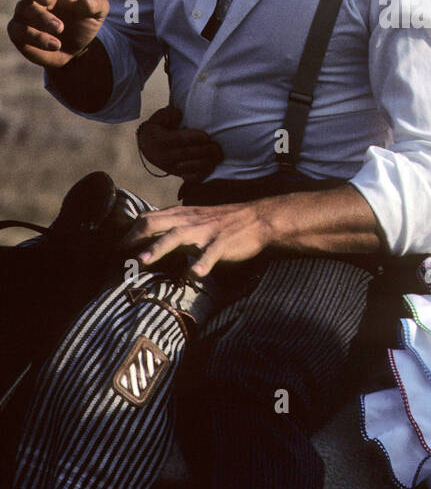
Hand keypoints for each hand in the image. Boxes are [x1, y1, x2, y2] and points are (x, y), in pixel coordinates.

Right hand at [6, 0, 108, 67]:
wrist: (77, 50)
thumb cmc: (84, 24)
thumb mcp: (97, 13)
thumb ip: (95, 4)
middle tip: (48, 0)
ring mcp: (25, 13)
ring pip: (25, 10)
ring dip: (42, 19)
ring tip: (61, 29)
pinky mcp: (18, 31)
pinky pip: (19, 31)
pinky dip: (37, 38)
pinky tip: (55, 44)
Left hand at [121, 200, 273, 276]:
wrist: (258, 218)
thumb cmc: (224, 223)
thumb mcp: (195, 220)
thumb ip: (173, 227)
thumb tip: (148, 239)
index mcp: (181, 215)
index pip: (148, 218)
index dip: (129, 233)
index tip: (114, 249)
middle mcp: (190, 220)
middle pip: (156, 222)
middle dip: (135, 237)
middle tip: (120, 254)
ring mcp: (206, 231)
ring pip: (178, 234)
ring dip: (159, 246)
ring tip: (145, 260)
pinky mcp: (223, 242)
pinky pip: (211, 252)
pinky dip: (203, 262)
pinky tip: (196, 273)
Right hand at [138, 105, 223, 180]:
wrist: (147, 146)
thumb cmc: (158, 128)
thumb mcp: (158, 118)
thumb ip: (167, 114)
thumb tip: (179, 114)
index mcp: (160, 140)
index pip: (178, 140)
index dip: (194, 138)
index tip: (207, 136)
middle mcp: (164, 156)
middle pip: (186, 154)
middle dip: (204, 150)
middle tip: (216, 147)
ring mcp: (170, 167)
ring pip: (190, 168)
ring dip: (206, 163)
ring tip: (218, 156)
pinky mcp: (176, 174)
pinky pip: (190, 177)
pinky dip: (202, 174)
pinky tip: (212, 167)